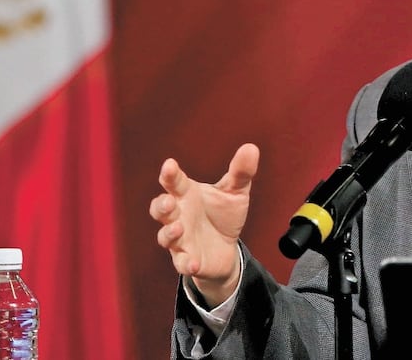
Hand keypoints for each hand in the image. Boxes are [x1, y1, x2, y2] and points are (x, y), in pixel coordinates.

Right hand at [149, 143, 259, 305]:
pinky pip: (181, 263)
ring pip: (165, 236)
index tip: (169, 165)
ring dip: (169, 233)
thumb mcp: (235, 192)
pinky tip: (193, 263)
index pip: (174, 182)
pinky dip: (185, 263)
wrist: (226, 249)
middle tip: (169, 201)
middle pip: (160, 209)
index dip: (170, 174)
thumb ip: (240, 172)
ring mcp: (181, 239)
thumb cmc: (223, 215)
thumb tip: (251, 148)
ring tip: (179, 228)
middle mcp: (179, 215)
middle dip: (161, 205)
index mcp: (187, 194)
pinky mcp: (188, 259)